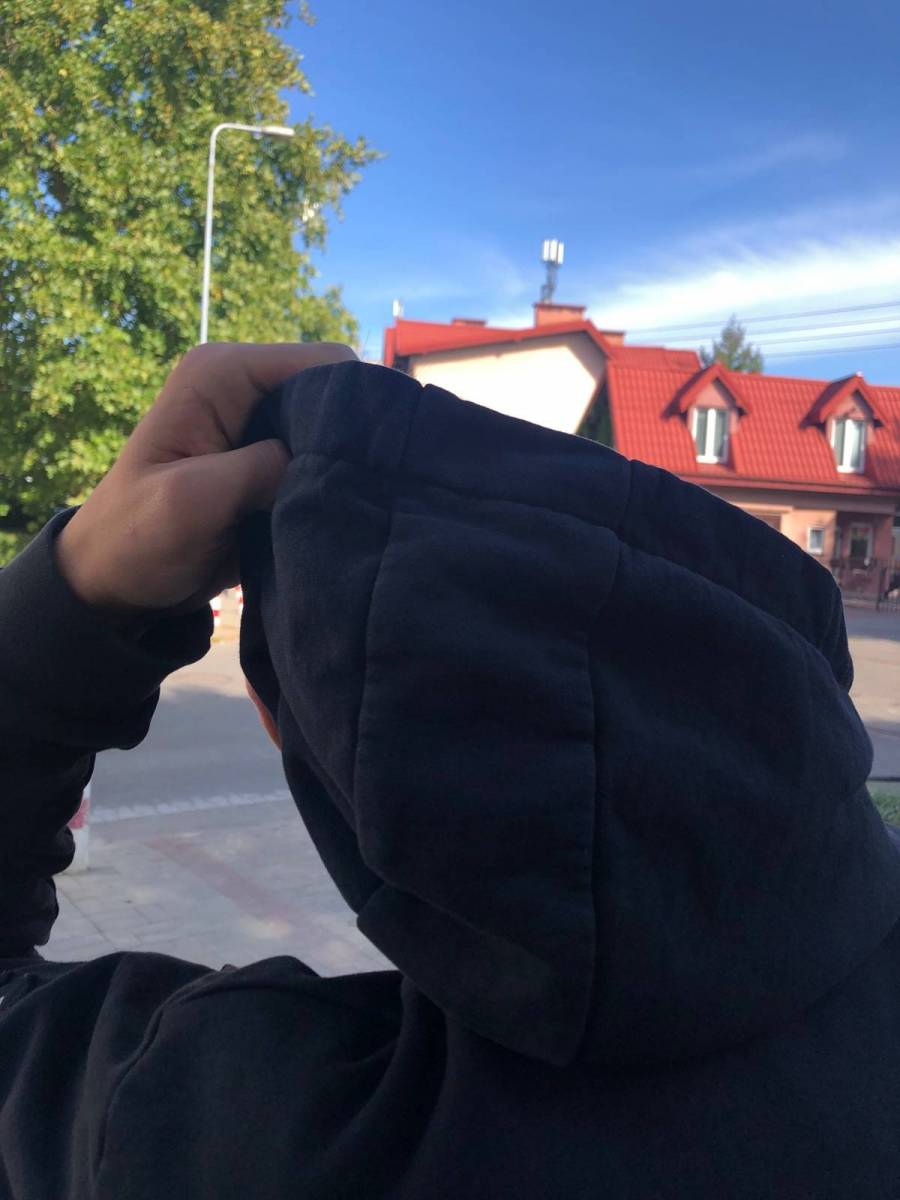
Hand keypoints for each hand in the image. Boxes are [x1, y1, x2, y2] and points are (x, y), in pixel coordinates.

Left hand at [56, 341, 355, 622]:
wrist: (114, 582)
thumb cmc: (137, 536)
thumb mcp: (193, 499)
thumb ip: (261, 470)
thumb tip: (329, 463)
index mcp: (223, 373)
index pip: (324, 362)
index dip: (353, 404)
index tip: (366, 460)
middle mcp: (247, 389)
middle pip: (337, 395)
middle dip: (353, 439)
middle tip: (363, 490)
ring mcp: (262, 428)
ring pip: (335, 433)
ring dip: (346, 468)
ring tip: (355, 506)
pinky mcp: (271, 465)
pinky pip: (323, 464)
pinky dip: (334, 487)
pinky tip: (340, 514)